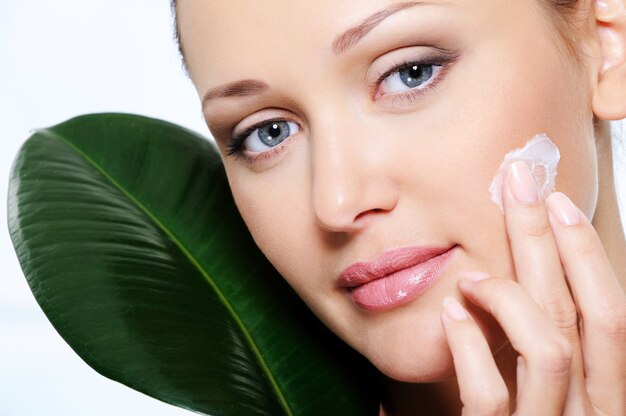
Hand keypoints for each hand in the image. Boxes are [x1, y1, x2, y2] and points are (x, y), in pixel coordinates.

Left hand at [440, 161, 625, 414]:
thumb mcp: (537, 398)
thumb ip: (528, 354)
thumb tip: (492, 288)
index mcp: (600, 395)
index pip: (608, 314)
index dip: (585, 253)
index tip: (556, 201)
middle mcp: (588, 413)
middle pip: (579, 313)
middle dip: (547, 240)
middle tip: (519, 182)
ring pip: (550, 348)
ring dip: (510, 296)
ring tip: (472, 276)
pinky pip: (491, 394)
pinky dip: (471, 346)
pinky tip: (451, 314)